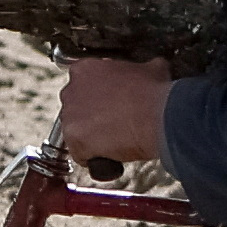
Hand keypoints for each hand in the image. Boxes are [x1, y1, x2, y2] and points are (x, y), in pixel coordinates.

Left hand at [55, 54, 173, 171]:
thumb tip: (152, 70)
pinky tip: (109, 154)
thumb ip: (141, 69)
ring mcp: (70, 115)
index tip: (110, 103)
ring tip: (113, 140)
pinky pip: (79, 153)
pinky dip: (92, 157)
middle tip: (112, 122)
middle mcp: (71, 90)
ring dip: (90, 137)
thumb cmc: (153, 93)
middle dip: (91, 116)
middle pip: (75, 108)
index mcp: (85, 69)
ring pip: (76, 131)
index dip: (98, 96)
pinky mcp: (73, 139)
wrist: (157, 117)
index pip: (82, 84)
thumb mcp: (152, 69)